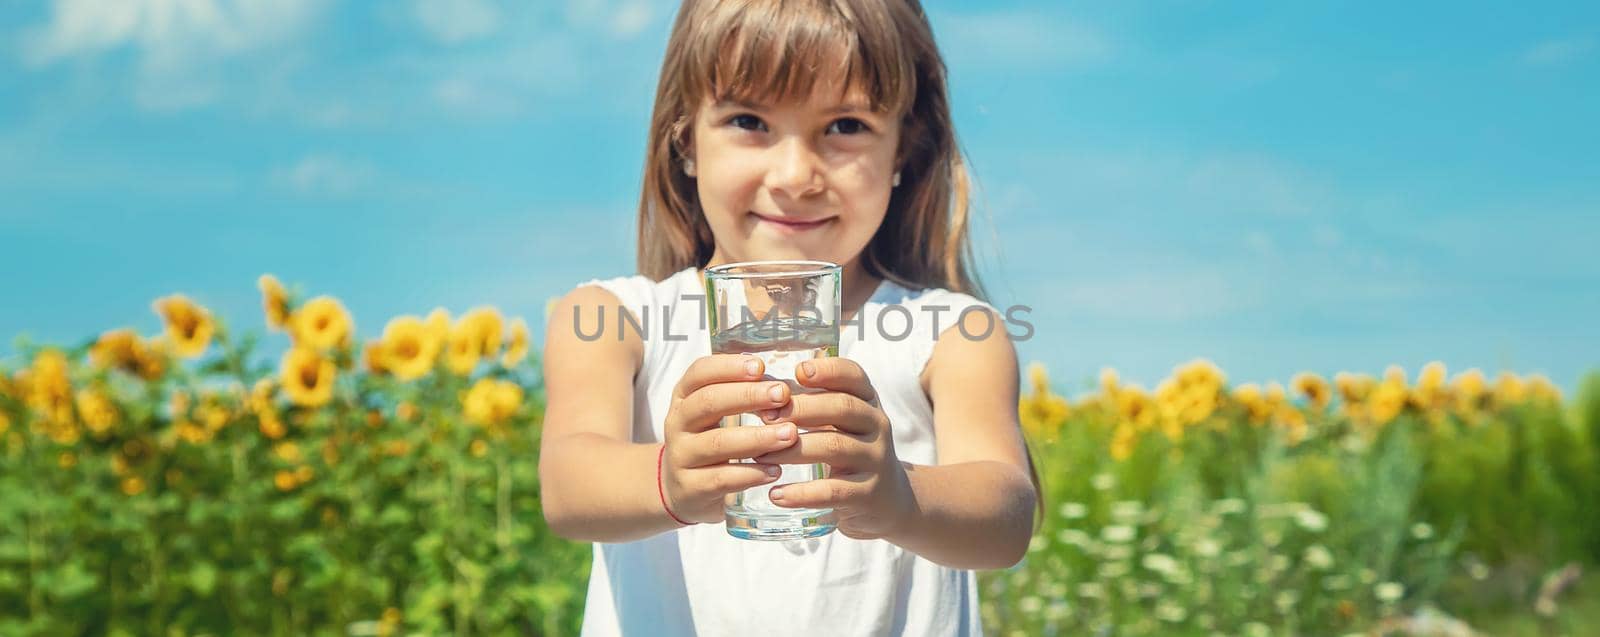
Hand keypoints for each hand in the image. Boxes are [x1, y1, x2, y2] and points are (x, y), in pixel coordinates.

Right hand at [659, 354, 798, 523]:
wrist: (682, 490)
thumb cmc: (710, 441)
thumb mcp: (716, 413)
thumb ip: (743, 395)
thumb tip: (784, 384)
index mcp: (684, 397)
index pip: (700, 372)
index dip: (729, 367)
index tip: (761, 366)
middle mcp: (677, 423)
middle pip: (709, 402)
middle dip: (748, 396)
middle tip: (783, 395)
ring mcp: (681, 456)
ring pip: (718, 443)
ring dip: (757, 437)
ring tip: (790, 434)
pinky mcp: (690, 488)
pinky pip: (722, 479)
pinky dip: (751, 474)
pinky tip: (775, 470)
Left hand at [752, 357, 915, 539]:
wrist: (887, 500)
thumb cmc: (849, 451)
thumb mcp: (840, 423)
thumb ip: (809, 403)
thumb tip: (757, 387)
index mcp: (867, 401)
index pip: (854, 375)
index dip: (828, 370)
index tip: (798, 371)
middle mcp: (877, 425)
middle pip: (842, 407)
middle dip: (801, 408)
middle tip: (764, 417)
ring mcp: (875, 459)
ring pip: (834, 446)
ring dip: (792, 450)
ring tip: (758, 456)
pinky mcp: (868, 493)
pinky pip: (833, 490)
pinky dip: (802, 493)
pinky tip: (775, 494)